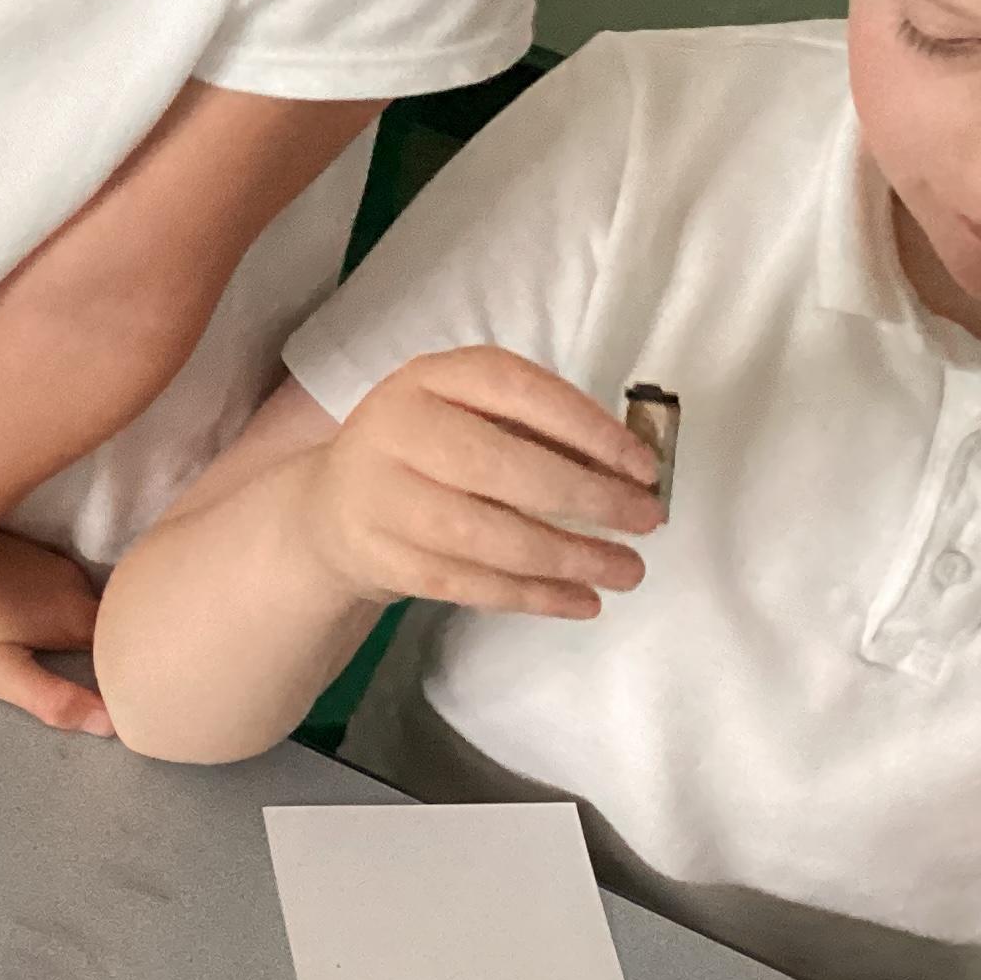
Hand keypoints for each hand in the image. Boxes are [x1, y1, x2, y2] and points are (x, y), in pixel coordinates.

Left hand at [0, 530, 115, 736]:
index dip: (127, 666)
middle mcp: (74, 584)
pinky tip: (37, 615)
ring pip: (82, 599)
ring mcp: (52, 563)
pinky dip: (57, 603)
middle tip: (94, 672)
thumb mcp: (0, 672)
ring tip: (64, 648)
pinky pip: (59, 583)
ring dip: (78, 622)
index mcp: (74, 616)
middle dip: (106, 644)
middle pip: (105, 621)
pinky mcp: (30, 551)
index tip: (129, 687)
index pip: (121, 645)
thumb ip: (54, 699)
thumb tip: (109, 724)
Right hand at [303, 348, 664, 618]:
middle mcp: (397, 428)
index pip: (515, 389)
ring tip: (628, 570)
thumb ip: (540, 431)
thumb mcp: (470, 416)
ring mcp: (383, 497)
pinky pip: (469, 584)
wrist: (333, 507)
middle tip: (647, 521)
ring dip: (568, 557)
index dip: (586, 426)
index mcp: (429, 378)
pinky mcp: (382, 558)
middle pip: (501, 467)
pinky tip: (582, 601)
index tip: (644, 466)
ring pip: (487, 536)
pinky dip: (533, 597)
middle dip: (587, 498)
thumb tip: (631, 470)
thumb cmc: (428, 452)